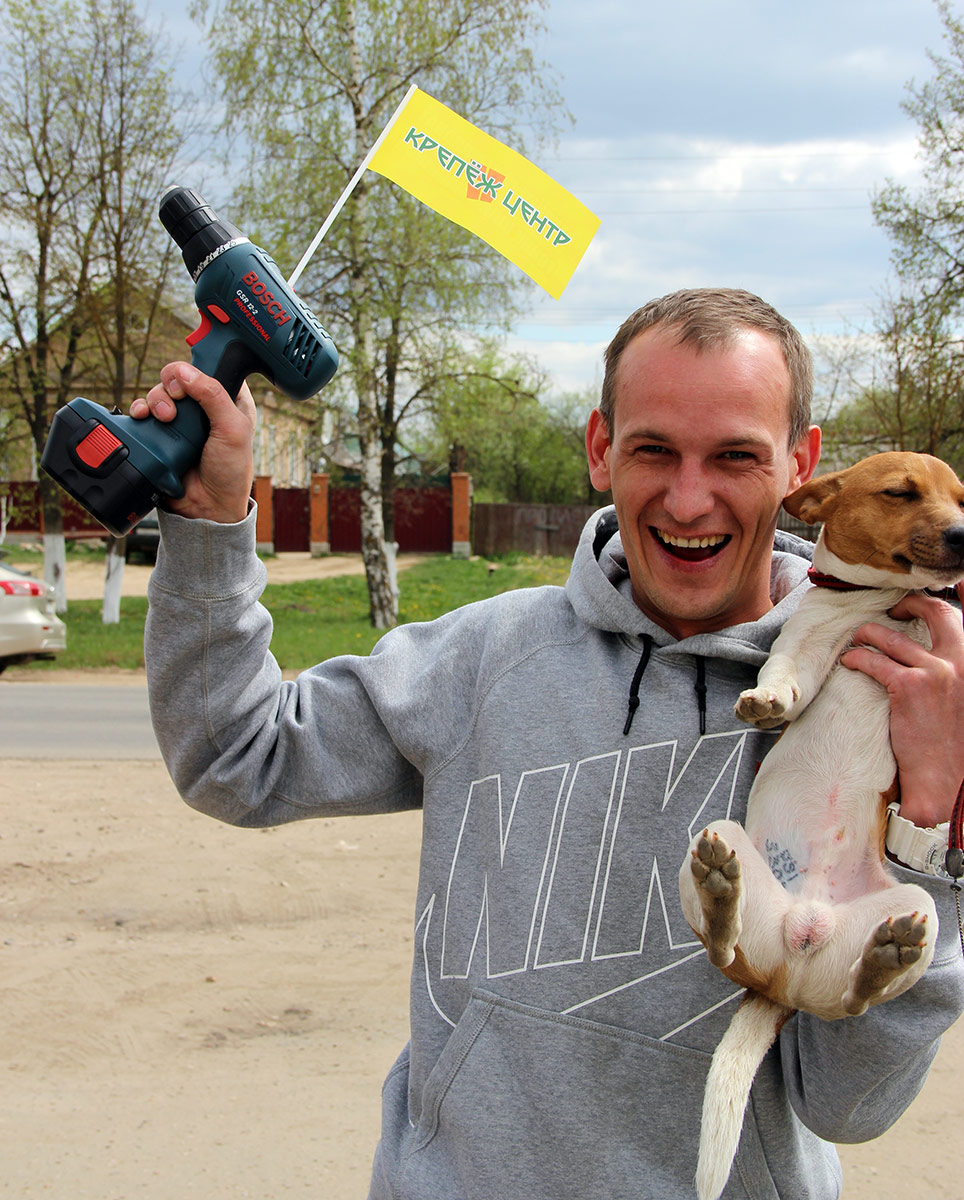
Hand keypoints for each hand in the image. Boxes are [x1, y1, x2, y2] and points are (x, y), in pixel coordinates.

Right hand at [129, 362, 255, 523]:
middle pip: (178, 377)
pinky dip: (139, 411)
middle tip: (176, 400)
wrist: (207, 508)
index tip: (191, 379)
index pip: (212, 367)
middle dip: (171, 384)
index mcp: (230, 400)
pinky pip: (144, 413)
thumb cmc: (230, 472)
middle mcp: (205, 407)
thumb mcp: (232, 430)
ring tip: (163, 417)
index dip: (199, 366)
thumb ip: (212, 396)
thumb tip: (183, 372)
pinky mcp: (162, 434)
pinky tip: (143, 417)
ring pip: (159, 393)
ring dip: (155, 399)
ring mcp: (182, 421)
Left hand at [840, 583, 963, 826]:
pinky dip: (858, 658)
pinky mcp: (909, 687)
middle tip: (894, 609)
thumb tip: (930, 656)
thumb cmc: (952, 743)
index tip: (921, 602)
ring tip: (860, 637)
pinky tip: (850, 662)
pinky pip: (874, 661)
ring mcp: (935, 672)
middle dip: (910, 603)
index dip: (940, 603)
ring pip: (892, 636)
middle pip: (934, 612)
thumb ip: (952, 672)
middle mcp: (960, 660)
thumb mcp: (962, 697)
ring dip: (870, 632)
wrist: (945, 777)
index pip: (960, 617)